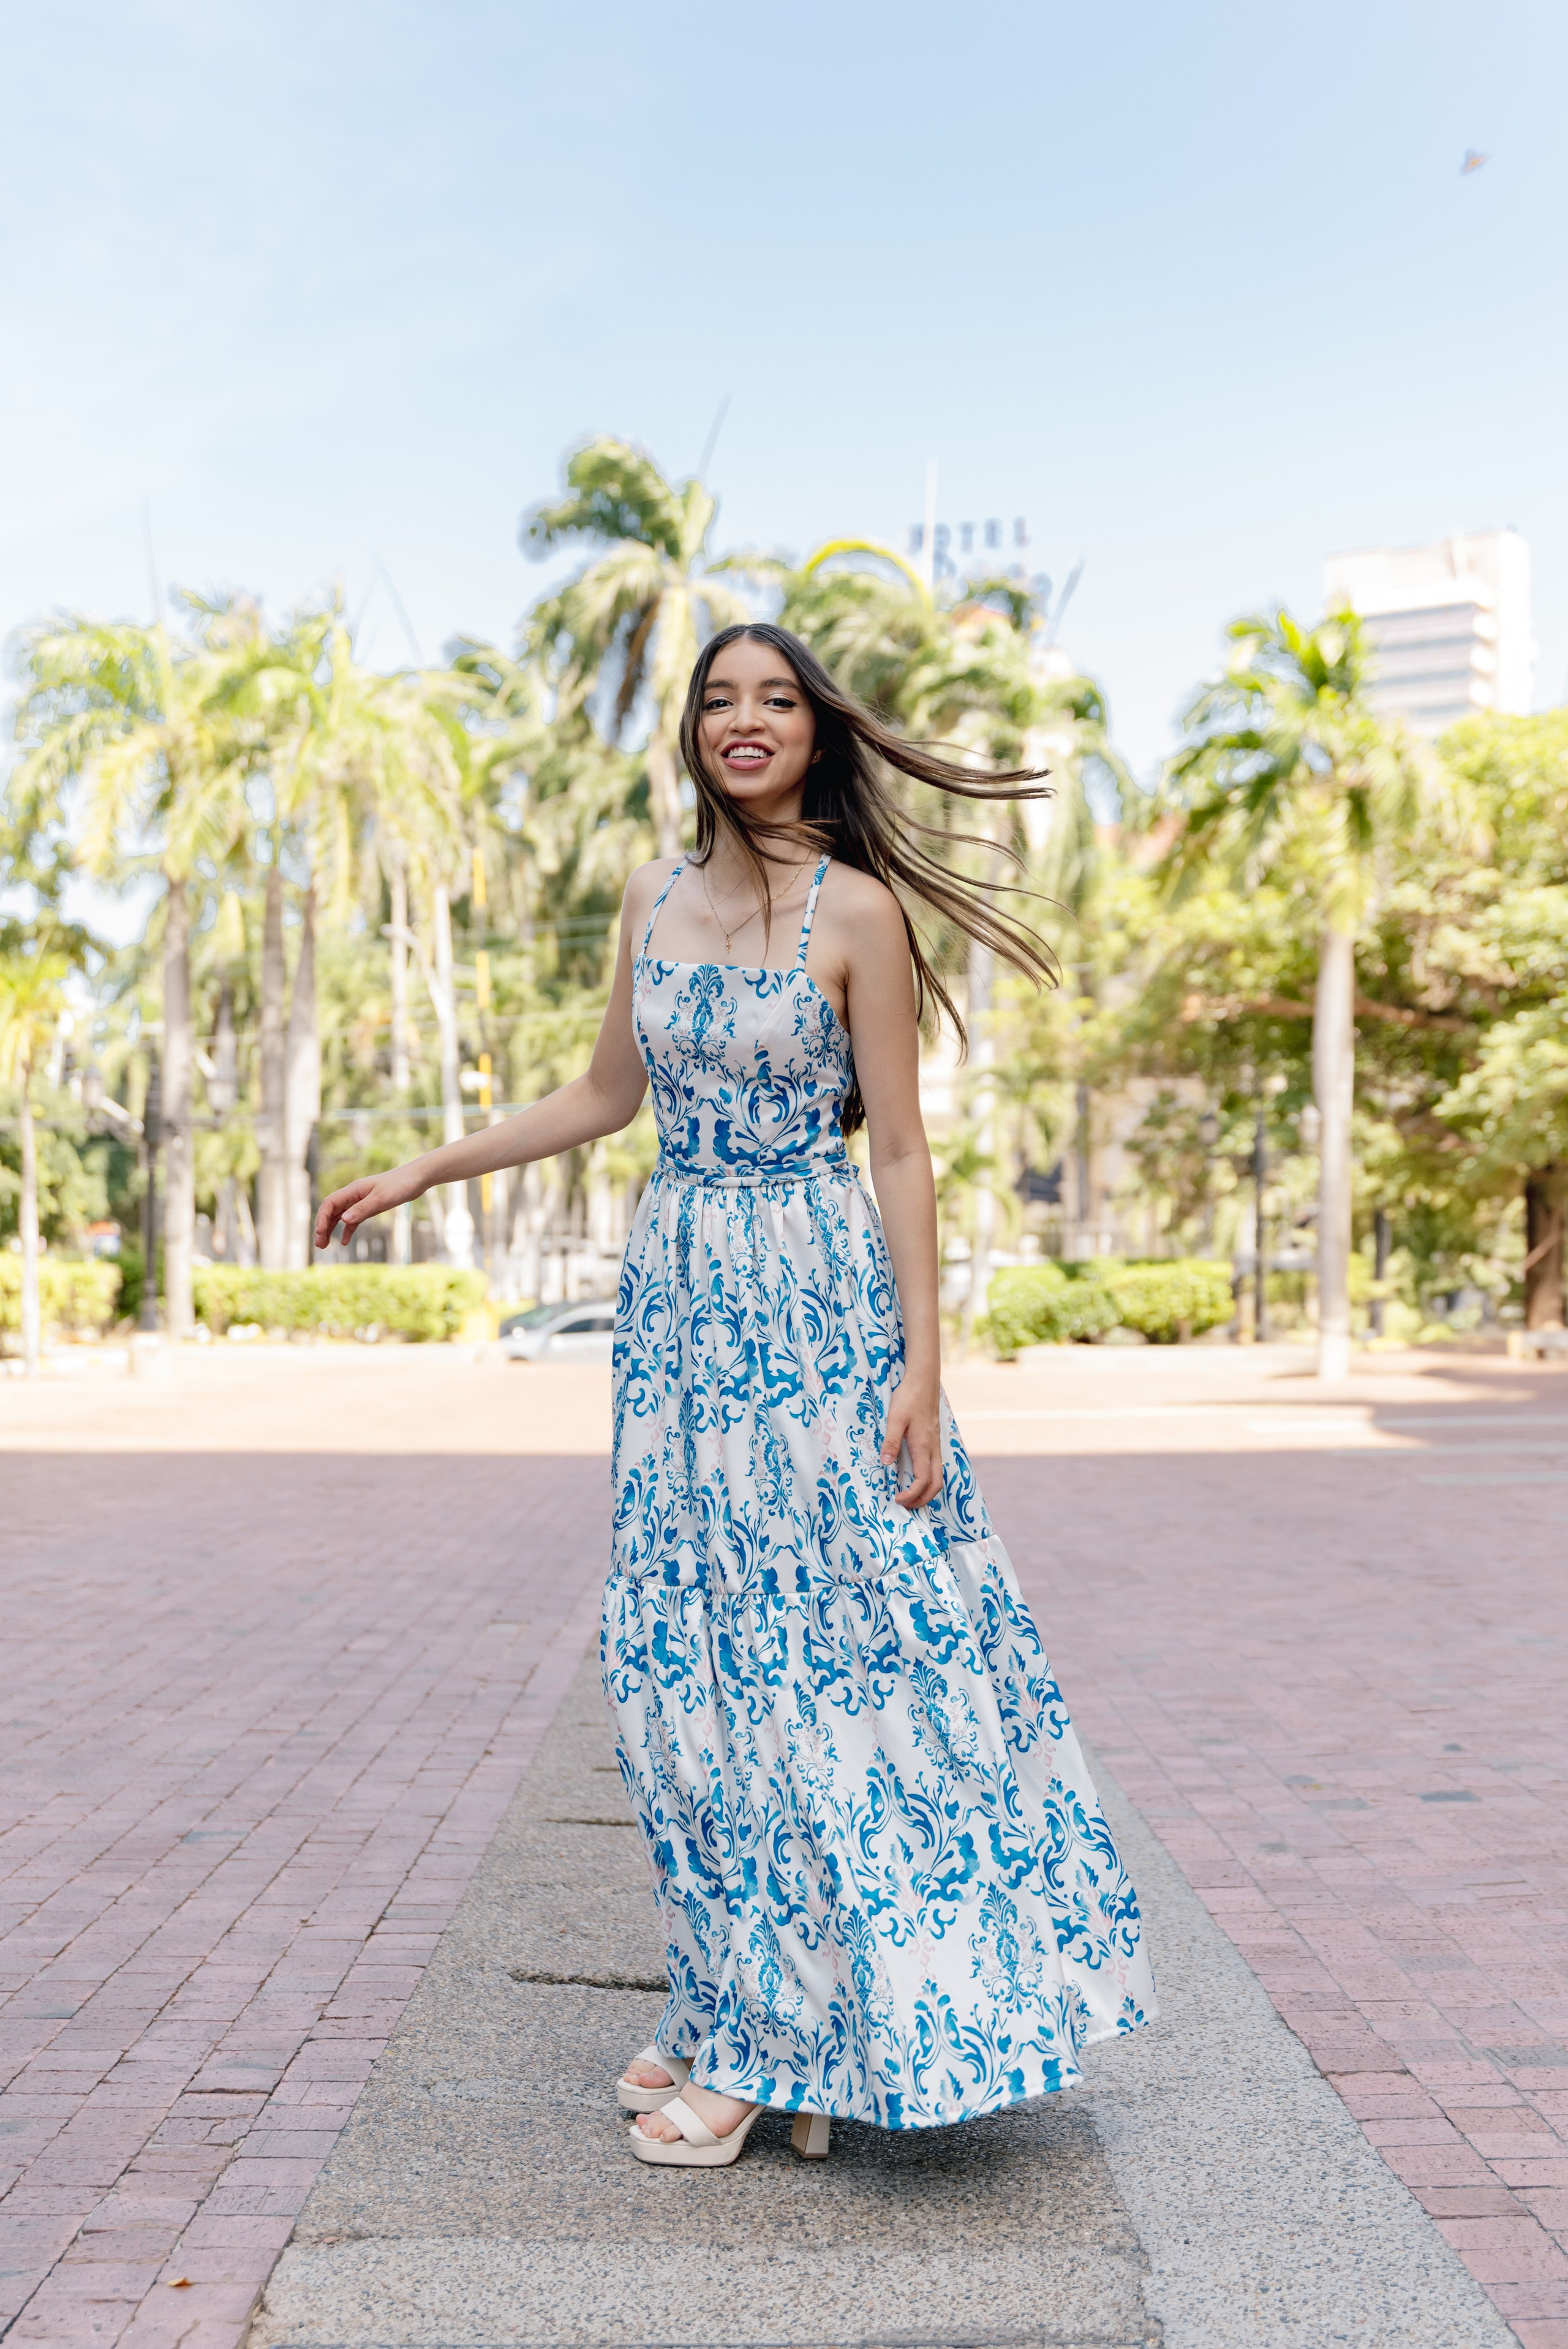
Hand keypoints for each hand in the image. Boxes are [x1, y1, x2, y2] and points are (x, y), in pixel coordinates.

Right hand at [314, 1167, 418, 1251]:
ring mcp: (361, 1201)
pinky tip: (345, 1241)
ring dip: (331, 1230)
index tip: (320, 1233)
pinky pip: (354, 1220)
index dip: (322, 1218)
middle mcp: (354, 1195)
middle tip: (319, 1245)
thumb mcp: (381, 1199)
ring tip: (325, 1245)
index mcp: (353, 1190)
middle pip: (332, 1211)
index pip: (330, 1203)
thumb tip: (343, 1220)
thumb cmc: (399, 1185)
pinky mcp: (369, 1207)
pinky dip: (347, 1230)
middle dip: (323, 1227)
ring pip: (340, 1216)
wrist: (416, 1179)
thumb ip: (362, 1209)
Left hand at [881, 1375, 942, 1508]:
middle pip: (937, 1484)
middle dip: (923, 1499)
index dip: (911, 1495)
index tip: (897, 1500)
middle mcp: (933, 1449)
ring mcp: (936, 1444)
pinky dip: (928, 1477)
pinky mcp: (934, 1439)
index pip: (923, 1481)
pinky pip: (936, 1465)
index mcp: (923, 1447)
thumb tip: (885, 1463)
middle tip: (905, 1505)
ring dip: (927, 1489)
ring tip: (909, 1494)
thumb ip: (890, 1441)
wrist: (923, 1380)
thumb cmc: (909, 1397)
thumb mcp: (895, 1418)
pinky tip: (914, 1474)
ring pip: (938, 1475)